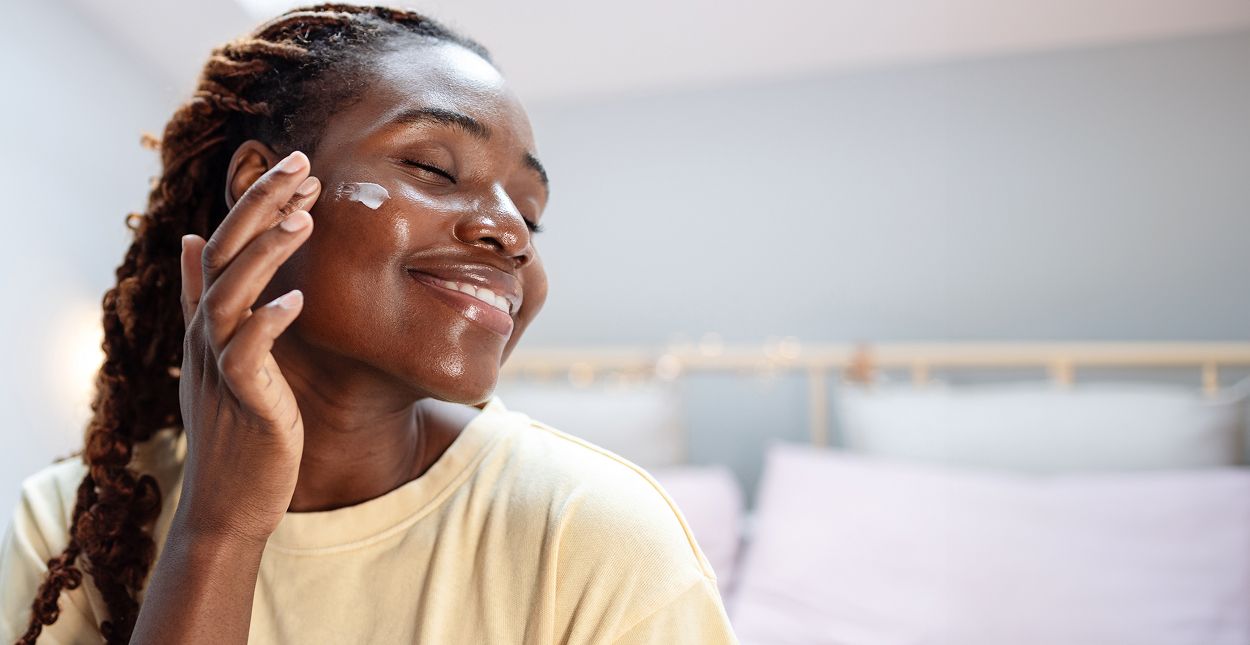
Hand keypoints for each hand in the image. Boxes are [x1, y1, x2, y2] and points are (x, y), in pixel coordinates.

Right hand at [175, 150, 319, 545]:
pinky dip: (267, 323)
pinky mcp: (241, 399)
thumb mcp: (222, 355)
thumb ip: (207, 298)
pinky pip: (246, 354)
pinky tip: (296, 300)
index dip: (257, 203)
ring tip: (303, 218)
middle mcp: (207, 336)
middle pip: (225, 255)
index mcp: (208, 320)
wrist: (228, 503)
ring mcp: (219, 367)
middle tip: (302, 163)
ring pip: (229, 296)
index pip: (226, 244)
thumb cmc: (235, 427)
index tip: (300, 169)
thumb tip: (194, 239)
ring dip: (264, 254)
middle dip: (261, 205)